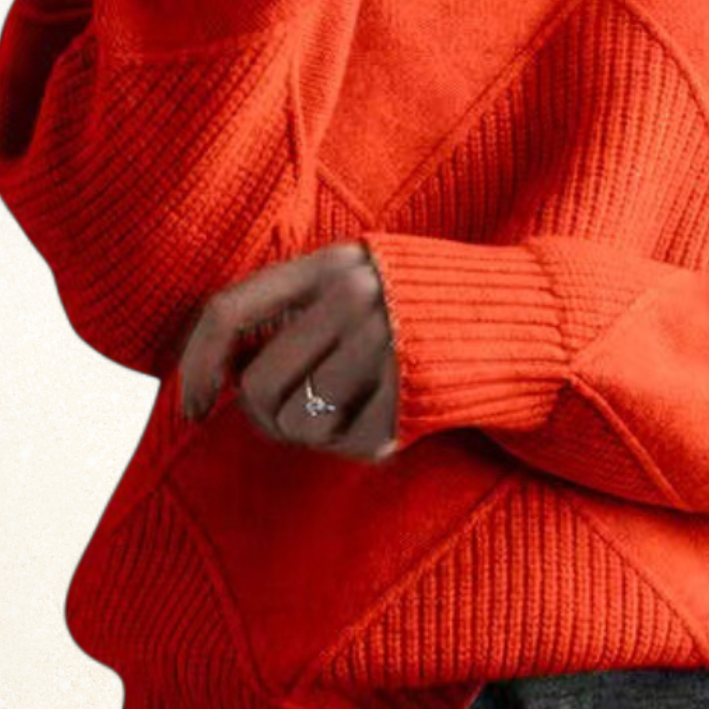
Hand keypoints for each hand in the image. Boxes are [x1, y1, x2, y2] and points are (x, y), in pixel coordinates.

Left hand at [178, 240, 399, 462]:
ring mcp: (385, 343)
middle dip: (267, 414)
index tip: (193, 409)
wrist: (514, 314)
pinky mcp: (412, 391)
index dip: (198, 366)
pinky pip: (351, 443)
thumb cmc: (417, 306)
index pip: (229, 312)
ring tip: (348, 411)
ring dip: (314, 431)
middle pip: (258, 383)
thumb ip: (295, 308)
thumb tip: (227, 371)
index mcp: (328, 265)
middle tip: (295, 414)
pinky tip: (383, 418)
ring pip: (298, 421)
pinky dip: (357, 442)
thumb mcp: (356, 279)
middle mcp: (353, 297)